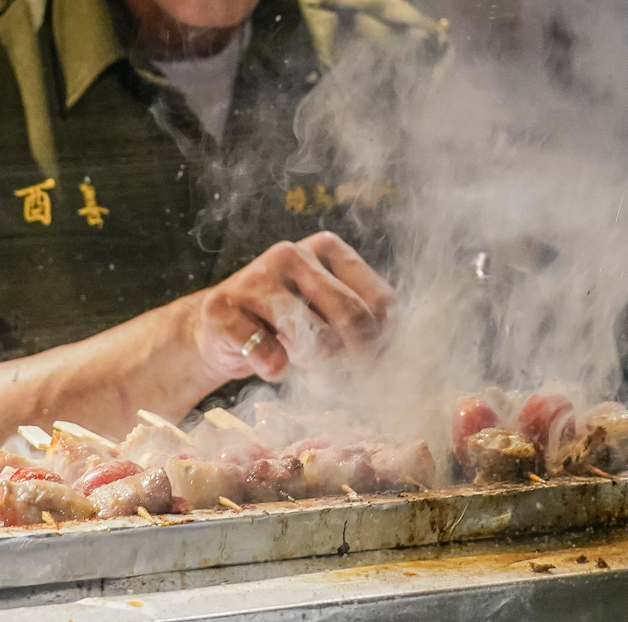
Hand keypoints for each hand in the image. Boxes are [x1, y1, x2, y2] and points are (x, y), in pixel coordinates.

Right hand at [194, 231, 393, 382]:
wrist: (218, 331)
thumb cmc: (284, 323)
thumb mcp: (327, 311)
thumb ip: (363, 320)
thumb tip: (409, 356)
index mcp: (327, 248)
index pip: (381, 300)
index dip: (386, 343)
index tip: (378, 366)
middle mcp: (292, 253)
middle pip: (352, 317)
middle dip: (357, 359)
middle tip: (347, 379)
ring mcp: (255, 277)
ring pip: (315, 339)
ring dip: (315, 367)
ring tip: (302, 363)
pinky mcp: (223, 307)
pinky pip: (268, 356)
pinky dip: (274, 370)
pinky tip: (267, 362)